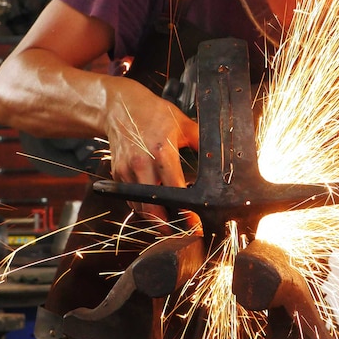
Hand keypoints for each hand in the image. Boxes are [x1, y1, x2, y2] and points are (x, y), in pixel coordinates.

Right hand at [103, 77, 199, 229]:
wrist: (120, 107)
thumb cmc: (153, 113)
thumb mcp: (183, 124)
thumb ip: (202, 141)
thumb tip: (221, 154)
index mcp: (161, 152)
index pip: (174, 191)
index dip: (185, 211)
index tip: (195, 222)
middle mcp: (141, 164)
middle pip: (152, 207)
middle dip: (167, 224)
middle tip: (181, 231)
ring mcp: (126, 171)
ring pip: (140, 207)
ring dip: (154, 219)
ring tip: (170, 224)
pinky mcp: (117, 174)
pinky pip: (131, 199)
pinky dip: (143, 207)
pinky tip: (155, 208)